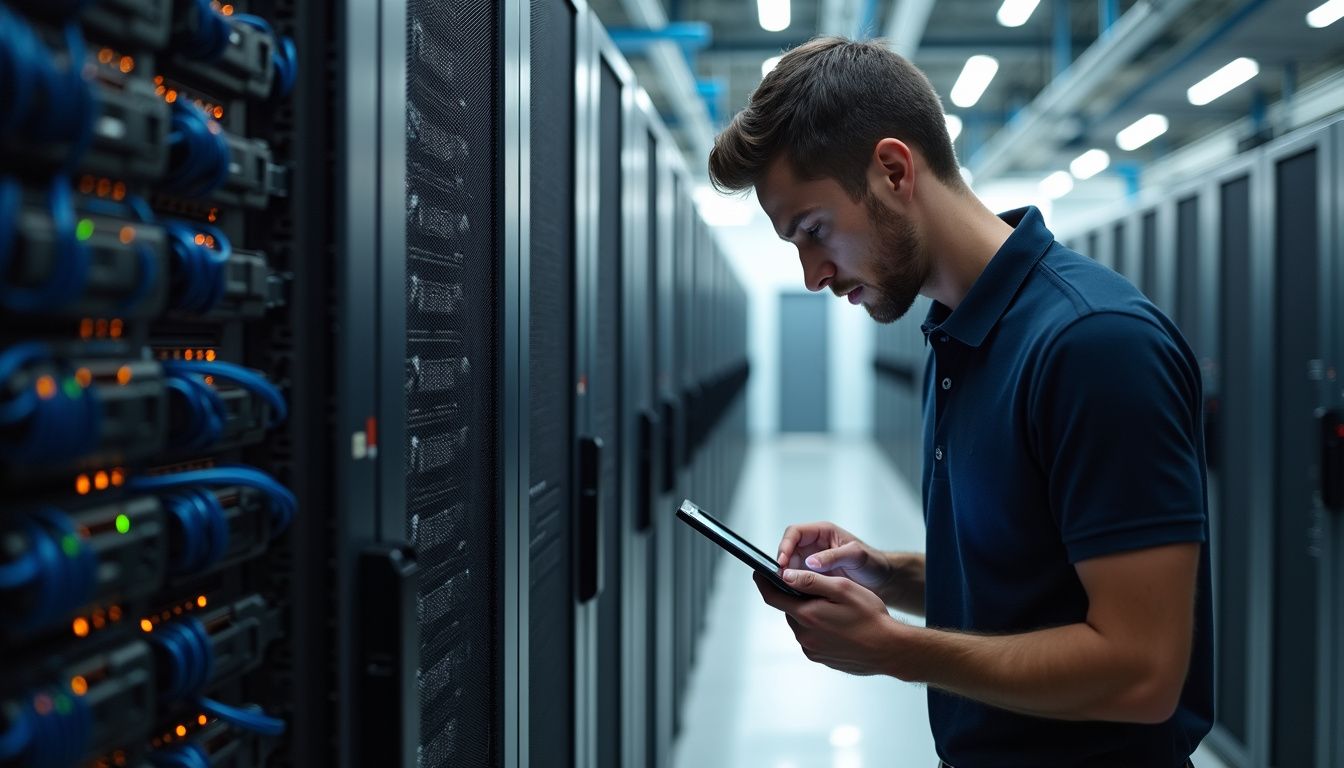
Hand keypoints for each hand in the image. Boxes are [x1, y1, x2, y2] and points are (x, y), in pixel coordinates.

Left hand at [753, 569, 905, 676]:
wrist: (889, 650)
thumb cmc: (871, 617)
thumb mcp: (842, 589)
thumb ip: (811, 581)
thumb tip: (785, 575)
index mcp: (807, 615)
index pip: (772, 597)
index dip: (763, 582)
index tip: (759, 572)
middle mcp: (804, 636)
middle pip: (789, 609)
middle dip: (796, 597)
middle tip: (818, 590)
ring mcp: (812, 650)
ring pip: (801, 623)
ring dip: (809, 613)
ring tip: (834, 609)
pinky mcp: (820, 658)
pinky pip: (811, 637)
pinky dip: (818, 627)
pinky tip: (838, 625)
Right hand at [776, 521, 892, 595]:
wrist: (882, 580)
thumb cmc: (872, 562)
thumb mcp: (856, 556)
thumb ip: (834, 557)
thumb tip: (810, 562)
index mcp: (822, 532)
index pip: (794, 533)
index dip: (785, 545)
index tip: (782, 561)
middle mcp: (813, 545)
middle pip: (788, 550)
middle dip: (782, 564)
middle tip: (781, 579)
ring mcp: (812, 562)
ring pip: (790, 567)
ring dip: (787, 576)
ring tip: (787, 589)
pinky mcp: (813, 577)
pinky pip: (798, 580)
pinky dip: (794, 586)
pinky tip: (795, 595)